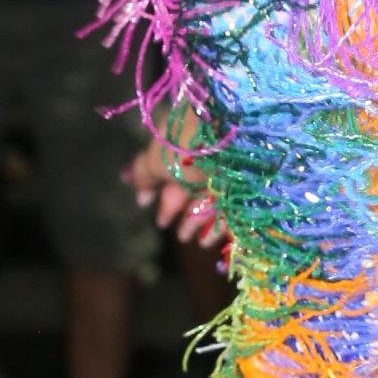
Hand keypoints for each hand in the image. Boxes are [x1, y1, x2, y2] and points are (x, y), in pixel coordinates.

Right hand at [126, 126, 227, 252]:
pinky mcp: (250, 189)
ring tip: (184, 237)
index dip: (154, 181)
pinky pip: (231, 210)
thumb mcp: (157, 158)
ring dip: (194, 220)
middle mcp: (208, 151)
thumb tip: (128, 180)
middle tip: (163, 223)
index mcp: (185, 136)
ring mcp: (230, 169)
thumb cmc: (190, 145)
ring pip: (210, 197)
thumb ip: (143, 172)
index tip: (143, 201)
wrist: (237, 139)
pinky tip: (204, 242)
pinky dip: (216, 226)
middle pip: (188, 182)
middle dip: (173, 205)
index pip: (168, 160)